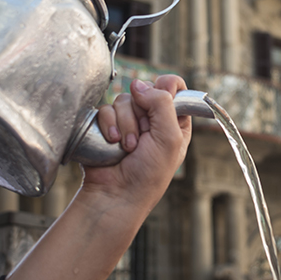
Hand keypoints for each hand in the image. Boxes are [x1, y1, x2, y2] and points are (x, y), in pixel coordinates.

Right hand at [83, 75, 190, 203]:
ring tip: (128, 147)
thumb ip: (162, 104)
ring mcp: (129, 121)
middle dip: (142, 113)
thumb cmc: (149, 174)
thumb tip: (139, 85)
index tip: (161, 96)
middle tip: (143, 136)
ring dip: (125, 124)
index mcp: (175, 120)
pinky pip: (105, 109)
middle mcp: (152, 118)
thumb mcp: (169, 138)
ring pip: (124, 99)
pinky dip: (108, 124)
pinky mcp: (107, 124)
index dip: (166, 87)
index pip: (173, 86)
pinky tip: (112, 142)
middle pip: (145, 89)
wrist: (117, 194)